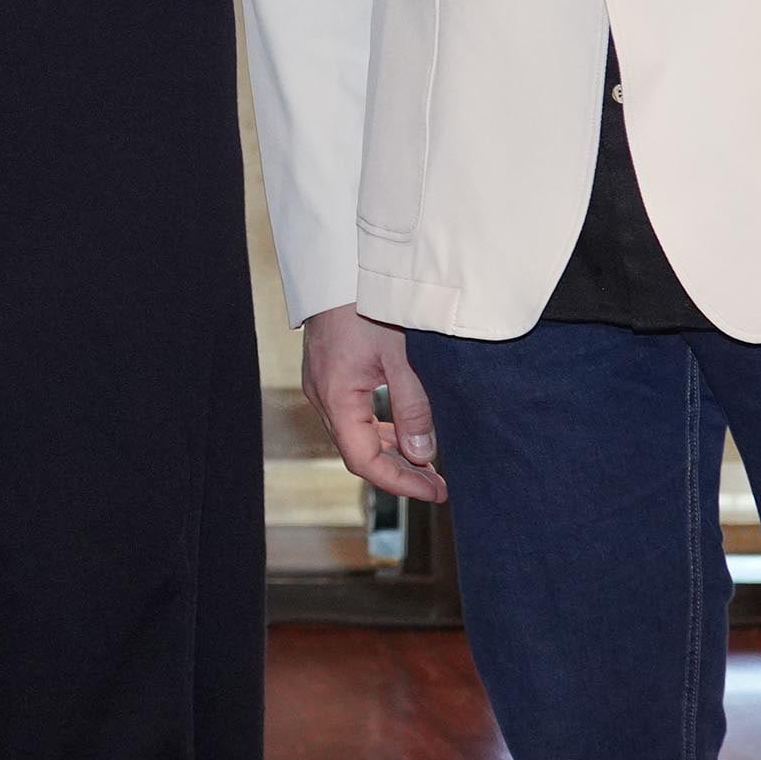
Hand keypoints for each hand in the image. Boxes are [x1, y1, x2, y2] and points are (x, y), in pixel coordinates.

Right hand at [301, 304, 442, 504]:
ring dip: (390, 453)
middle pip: (358, 453)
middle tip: (438, 485)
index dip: (400, 482)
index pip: (364, 461)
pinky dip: (379, 431)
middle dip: (399, 472)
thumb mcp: (399, 356)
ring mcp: (322, 386)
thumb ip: (413, 406)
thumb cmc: (367, 303)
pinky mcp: (328, 376)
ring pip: (355, 437)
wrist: (338, 268)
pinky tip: (404, 432)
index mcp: (336, 396)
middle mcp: (322, 397)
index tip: (435, 491)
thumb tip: (423, 454)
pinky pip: (352, 417)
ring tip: (427, 464)